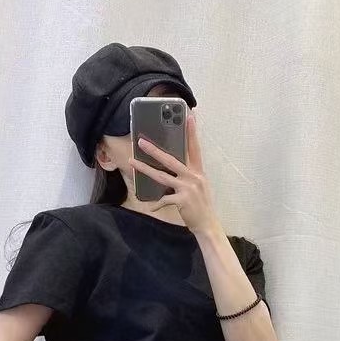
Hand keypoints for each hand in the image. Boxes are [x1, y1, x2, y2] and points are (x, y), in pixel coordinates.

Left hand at [127, 110, 220, 235]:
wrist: (207, 224)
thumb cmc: (201, 206)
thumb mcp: (198, 187)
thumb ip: (188, 177)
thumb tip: (172, 171)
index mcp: (198, 172)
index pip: (195, 148)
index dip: (192, 132)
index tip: (189, 116)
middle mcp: (193, 177)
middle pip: (171, 159)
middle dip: (154, 150)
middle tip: (141, 141)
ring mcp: (188, 188)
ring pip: (162, 176)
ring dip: (145, 169)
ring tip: (132, 162)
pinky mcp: (182, 199)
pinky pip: (164, 199)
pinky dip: (157, 204)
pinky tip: (152, 207)